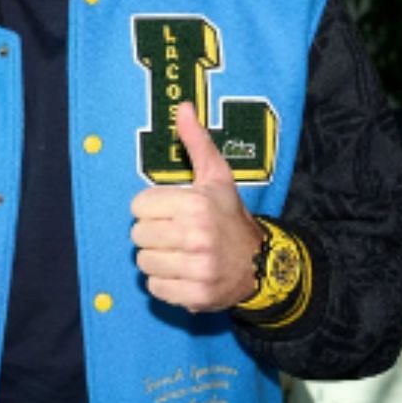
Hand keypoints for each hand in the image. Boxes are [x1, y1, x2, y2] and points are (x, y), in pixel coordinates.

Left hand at [130, 102, 264, 312]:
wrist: (263, 263)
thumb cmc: (230, 216)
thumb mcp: (217, 178)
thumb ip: (196, 143)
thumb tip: (182, 107)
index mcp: (196, 204)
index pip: (138, 206)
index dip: (153, 208)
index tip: (172, 212)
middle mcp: (196, 236)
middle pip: (138, 235)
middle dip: (153, 234)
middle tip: (175, 234)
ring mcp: (197, 268)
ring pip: (144, 262)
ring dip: (157, 259)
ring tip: (178, 254)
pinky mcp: (195, 295)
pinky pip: (155, 288)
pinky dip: (165, 283)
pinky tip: (183, 273)